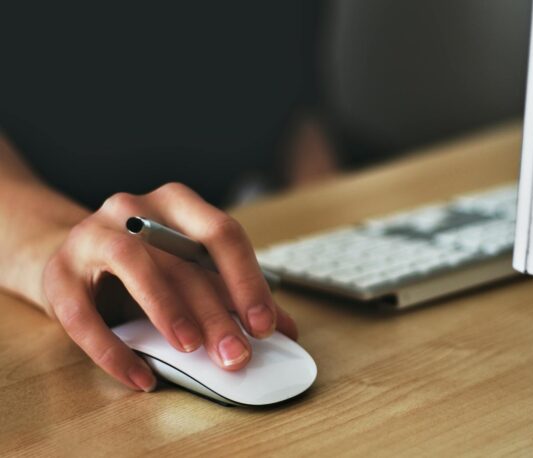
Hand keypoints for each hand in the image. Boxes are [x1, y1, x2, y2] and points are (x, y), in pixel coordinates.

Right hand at [42, 183, 296, 391]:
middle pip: (183, 258)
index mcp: (177, 204)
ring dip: (167, 309)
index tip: (265, 325)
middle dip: (215, 311)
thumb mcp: (190, 271)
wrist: (72, 259)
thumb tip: (285, 329)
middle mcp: (134, 209)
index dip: (247, 280)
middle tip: (236, 354)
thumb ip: (233, 294)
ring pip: (133, 265)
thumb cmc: (145, 265)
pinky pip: (83, 314)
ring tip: (191, 349)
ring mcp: (91, 235)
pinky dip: (114, 350)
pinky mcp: (58, 274)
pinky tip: (141, 377)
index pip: (222, 233)